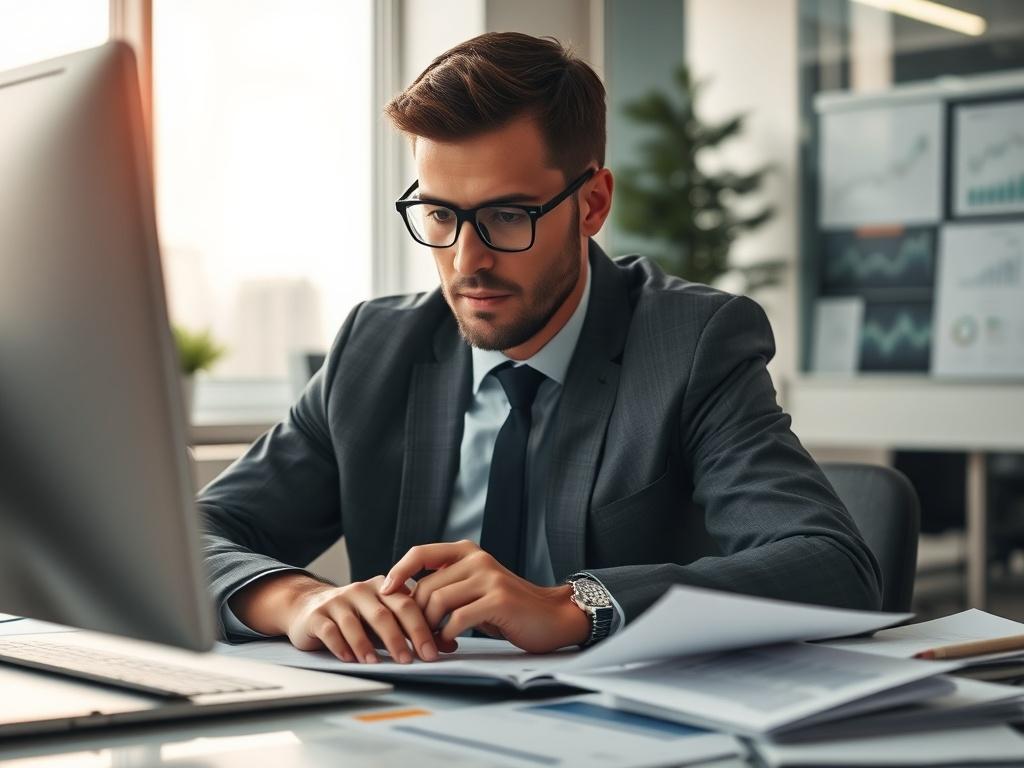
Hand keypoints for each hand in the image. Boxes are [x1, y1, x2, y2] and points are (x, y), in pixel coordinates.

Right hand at [228, 571, 454, 663]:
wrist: (309, 607)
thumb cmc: (357, 616)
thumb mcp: (386, 620)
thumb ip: (413, 630)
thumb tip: (449, 645)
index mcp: (384, 588)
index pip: (407, 604)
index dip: (422, 628)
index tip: (433, 653)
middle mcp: (362, 590)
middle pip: (385, 613)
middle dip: (400, 638)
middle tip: (411, 660)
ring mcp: (338, 601)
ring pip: (355, 622)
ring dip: (367, 644)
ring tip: (377, 663)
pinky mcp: (317, 616)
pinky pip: (330, 631)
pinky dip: (340, 645)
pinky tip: (349, 659)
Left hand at [380, 541, 589, 653]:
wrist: (552, 616)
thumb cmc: (508, 607)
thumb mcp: (476, 587)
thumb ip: (448, 585)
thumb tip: (403, 598)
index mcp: (467, 552)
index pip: (420, 553)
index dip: (398, 571)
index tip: (383, 592)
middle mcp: (477, 559)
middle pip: (426, 587)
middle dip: (416, 616)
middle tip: (418, 637)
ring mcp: (488, 578)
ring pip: (438, 602)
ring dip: (429, 629)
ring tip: (434, 643)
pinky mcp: (498, 600)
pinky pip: (457, 619)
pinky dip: (447, 635)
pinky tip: (451, 644)